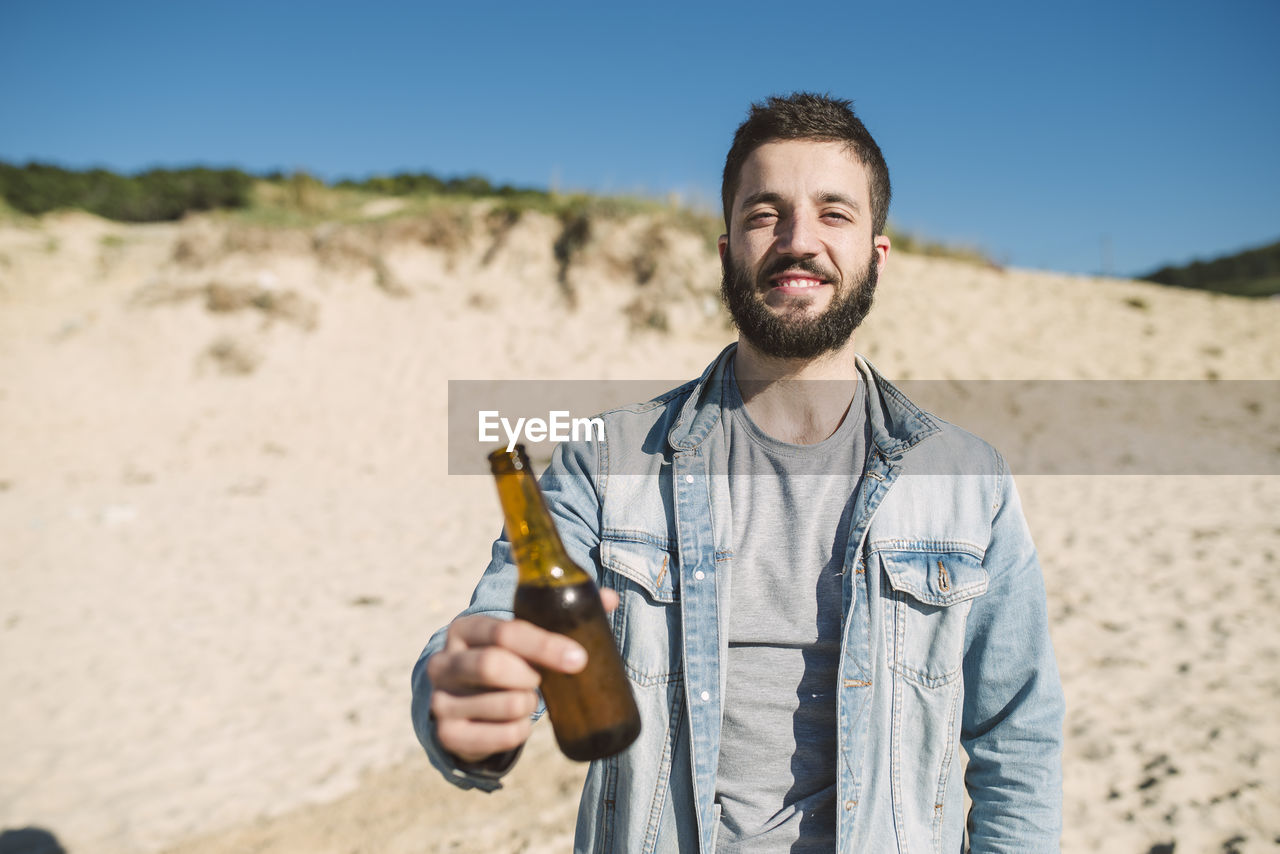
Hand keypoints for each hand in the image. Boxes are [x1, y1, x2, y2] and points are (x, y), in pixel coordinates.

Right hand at [427, 588, 618, 763]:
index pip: (505, 632)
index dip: (545, 646)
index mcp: (466, 628)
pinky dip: (518, 732)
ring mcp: (440, 700)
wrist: (466, 701)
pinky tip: (518, 723)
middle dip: (531, 676)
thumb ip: (564, 612)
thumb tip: (611, 598)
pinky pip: (498, 737)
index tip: (578, 659)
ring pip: (503, 704)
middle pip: (493, 666)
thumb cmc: (508, 659)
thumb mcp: (525, 635)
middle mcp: (444, 661)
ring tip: (527, 700)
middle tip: (542, 681)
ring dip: (528, 705)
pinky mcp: (447, 734)